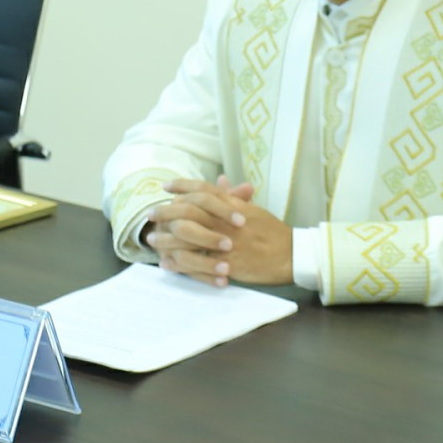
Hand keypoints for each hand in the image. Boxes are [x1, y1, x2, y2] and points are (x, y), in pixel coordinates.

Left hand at [142, 176, 294, 287]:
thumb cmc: (272, 232)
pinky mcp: (225, 262)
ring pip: (186, 236)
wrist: (290, 255)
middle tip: (151, 213)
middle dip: (166, 211)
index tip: (166, 186)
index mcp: (233, 205)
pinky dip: (178, 262)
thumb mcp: (253, 209)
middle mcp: (225, 220)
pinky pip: (195, 262)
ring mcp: (224, 241)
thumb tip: (221, 180)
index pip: (203, 190)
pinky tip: (167, 263)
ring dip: (166, 238)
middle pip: (188, 210)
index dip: (182, 185)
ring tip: (153, 240)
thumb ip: (233, 196)